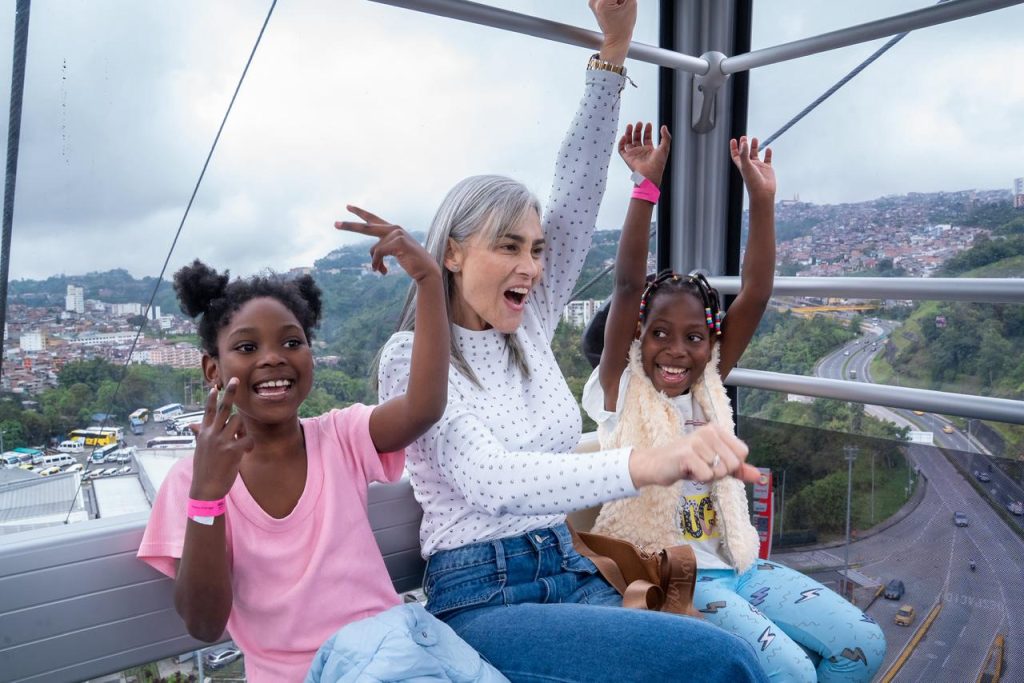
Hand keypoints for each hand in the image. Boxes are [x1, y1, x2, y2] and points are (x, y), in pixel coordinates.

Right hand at [188, 378, 252, 500]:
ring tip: (239, 441)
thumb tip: (191, 425)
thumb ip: (199, 434)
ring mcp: (221, 441)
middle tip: (235, 379)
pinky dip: (250, 444)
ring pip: (239, 422)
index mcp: (203, 433)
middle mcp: (211, 434)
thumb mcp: (199, 449)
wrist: (205, 489)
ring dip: (243, 429)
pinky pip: (247, 439)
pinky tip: (246, 451)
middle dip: (230, 393)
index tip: (215, 387)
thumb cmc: (204, 469)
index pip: (208, 411)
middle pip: (223, 409)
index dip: (212, 399)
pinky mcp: (231, 450)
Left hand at [335, 206, 440, 281]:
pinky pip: (378, 254)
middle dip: (350, 226)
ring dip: (376, 263)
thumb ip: (382, 250)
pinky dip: (378, 264)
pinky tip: (383, 272)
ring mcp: (396, 234)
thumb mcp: (394, 254)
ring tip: (381, 271)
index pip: (373, 219)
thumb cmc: (412, 263)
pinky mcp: (398, 242)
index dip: (360, 213)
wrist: (426, 270)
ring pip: (373, 249)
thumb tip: (372, 258)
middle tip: (335, 224)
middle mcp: (394, 228)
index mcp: (393, 229)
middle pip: (366, 227)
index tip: (348, 207)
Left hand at [590, 0, 635, 63]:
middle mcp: (594, 1)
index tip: (622, 1)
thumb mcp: (631, 3)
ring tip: (618, 4)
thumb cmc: (623, 26)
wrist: (616, 38)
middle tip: (620, 3)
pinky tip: (614, 4)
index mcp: (603, 2)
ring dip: (614, 0)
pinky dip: (610, 0)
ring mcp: (592, 2)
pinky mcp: (592, 2)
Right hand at [619, 122, 670, 187]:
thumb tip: (664, 127)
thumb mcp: (664, 148)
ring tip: (630, 126)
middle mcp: (641, 152)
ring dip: (628, 133)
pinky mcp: (627, 158)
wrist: (650, 174)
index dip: (647, 131)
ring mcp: (633, 154)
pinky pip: (621, 149)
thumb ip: (666, 137)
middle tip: (639, 123)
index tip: (648, 124)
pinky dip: (621, 142)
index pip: (647, 138)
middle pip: (637, 138)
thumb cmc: (658, 164)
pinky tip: (624, 136)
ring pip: (628, 141)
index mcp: (650, 150)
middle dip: (637, 130)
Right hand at [629, 423, 760, 487]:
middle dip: (718, 473)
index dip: (731, 465)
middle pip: (732, 464)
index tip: (714, 463)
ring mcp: (697, 441)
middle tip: (702, 467)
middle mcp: (708, 432)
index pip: (742, 453)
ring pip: (719, 472)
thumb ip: (737, 469)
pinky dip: (698, 479)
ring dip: (706, 476)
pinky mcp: (687, 454)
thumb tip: (758, 476)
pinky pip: (706, 475)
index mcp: (717, 430)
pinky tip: (686, 471)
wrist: (656, 465)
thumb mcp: (714, 464)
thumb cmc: (686, 463)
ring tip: (693, 468)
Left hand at [730, 136, 775, 197]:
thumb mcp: (746, 166)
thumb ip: (744, 154)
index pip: (736, 155)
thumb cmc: (753, 182)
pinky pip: (767, 160)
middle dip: (744, 145)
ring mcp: (758, 167)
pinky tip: (768, 149)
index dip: (734, 148)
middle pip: (745, 153)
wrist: (763, 193)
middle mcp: (750, 166)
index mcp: (742, 166)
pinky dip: (768, 154)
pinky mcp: (767, 169)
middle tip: (744, 137)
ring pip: (755, 155)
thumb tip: (743, 142)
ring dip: (755, 147)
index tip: (733, 140)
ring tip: (755, 138)